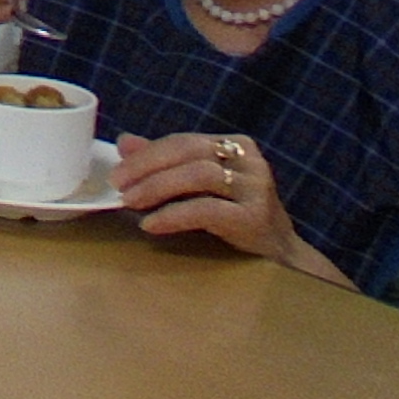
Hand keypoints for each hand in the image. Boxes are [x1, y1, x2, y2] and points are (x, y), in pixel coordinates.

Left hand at [110, 131, 350, 285]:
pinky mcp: (256, 216)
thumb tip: (125, 141)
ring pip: (199, 176)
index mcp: (236, 146)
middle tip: (118, 185)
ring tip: (130, 202)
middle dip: (147, 167)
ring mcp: (256, 187)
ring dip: (157, 187)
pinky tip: (151, 224)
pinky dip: (174, 215)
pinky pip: (207, 210)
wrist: (281, 257)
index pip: (184, 141)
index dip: (146, 154)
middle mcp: (249, 161)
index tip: (117, 172)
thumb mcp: (200, 189)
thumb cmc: (236, 219)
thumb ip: (167, 165)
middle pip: (189, 153)